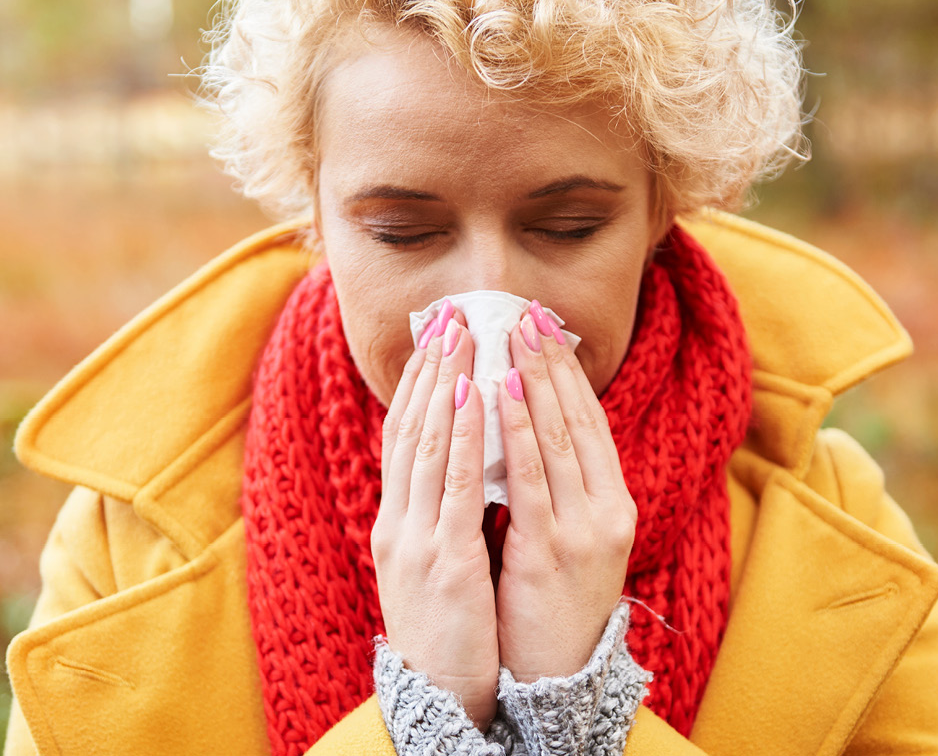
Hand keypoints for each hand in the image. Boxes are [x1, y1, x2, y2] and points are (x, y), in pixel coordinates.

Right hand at [371, 307, 499, 727]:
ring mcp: (416, 537)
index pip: (402, 435)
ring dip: (444, 383)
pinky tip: (470, 395)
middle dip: (430, 368)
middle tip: (447, 316)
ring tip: (459, 335)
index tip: (435, 337)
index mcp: (396, 519)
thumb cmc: (442, 623)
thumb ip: (438, 507)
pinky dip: (459, 434)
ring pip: (427, 443)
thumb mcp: (432, 556)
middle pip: (410, 427)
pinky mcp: (443, 559)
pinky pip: (452, 484)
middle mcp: (397, 519)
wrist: (438, 692)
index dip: (417, 383)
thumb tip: (461, 457)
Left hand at [495, 301, 636, 682]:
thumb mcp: (570, 534)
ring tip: (514, 334)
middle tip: (529, 313)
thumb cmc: (555, 599)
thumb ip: (560, 484)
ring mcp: (584, 527)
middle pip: (576, 418)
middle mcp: (608, 507)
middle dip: (551, 362)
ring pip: (556, 436)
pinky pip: (529, 474)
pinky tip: (498, 389)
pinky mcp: (551, 548)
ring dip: (532, 379)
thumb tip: (530, 424)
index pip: (591, 421)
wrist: (557, 676)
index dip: (568, 372)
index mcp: (614, 502)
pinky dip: (514, 426)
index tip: (547, 328)